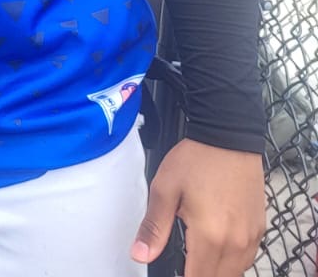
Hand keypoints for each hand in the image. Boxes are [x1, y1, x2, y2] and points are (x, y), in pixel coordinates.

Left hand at [131, 139, 264, 276]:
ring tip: (195, 259)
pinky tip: (215, 250)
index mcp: (210, 236)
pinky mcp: (259, 228)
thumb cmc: (196, 160)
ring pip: (235, 272)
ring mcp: (251, 237)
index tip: (171, 273)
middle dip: (197, 276)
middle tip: (181, 264)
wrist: (228, 137)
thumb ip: (153, 228)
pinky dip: (231, 262)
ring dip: (215, 272)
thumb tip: (140, 255)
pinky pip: (247, 258)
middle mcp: (236, 242)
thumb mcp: (164, 190)